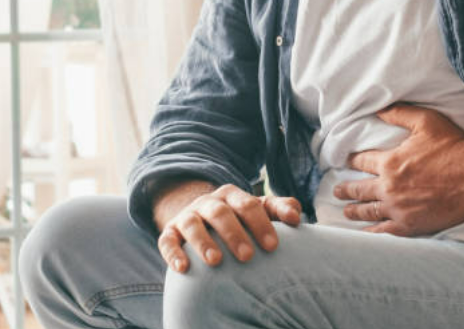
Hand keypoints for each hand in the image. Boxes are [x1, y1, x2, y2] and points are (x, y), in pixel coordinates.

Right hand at [157, 184, 301, 272]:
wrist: (200, 216)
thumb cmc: (237, 218)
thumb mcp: (257, 209)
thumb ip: (277, 209)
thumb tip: (296, 213)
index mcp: (232, 196)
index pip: (248, 205)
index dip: (260, 224)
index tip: (273, 246)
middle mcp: (208, 203)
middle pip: (220, 213)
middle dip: (234, 234)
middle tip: (247, 256)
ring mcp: (187, 216)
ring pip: (192, 224)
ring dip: (203, 242)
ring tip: (216, 261)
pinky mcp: (169, 232)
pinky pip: (167, 240)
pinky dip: (173, 253)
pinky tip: (183, 267)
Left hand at [334, 103, 463, 236]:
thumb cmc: (454, 145)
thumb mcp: (425, 120)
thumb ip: (398, 113)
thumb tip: (377, 109)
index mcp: (390, 162)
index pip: (361, 162)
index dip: (351, 161)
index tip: (344, 162)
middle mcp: (389, 187)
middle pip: (359, 189)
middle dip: (345, 190)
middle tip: (336, 191)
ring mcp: (399, 208)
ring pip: (368, 211)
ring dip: (354, 211)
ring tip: (346, 211)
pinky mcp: (411, 225)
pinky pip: (384, 231)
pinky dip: (371, 232)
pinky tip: (365, 233)